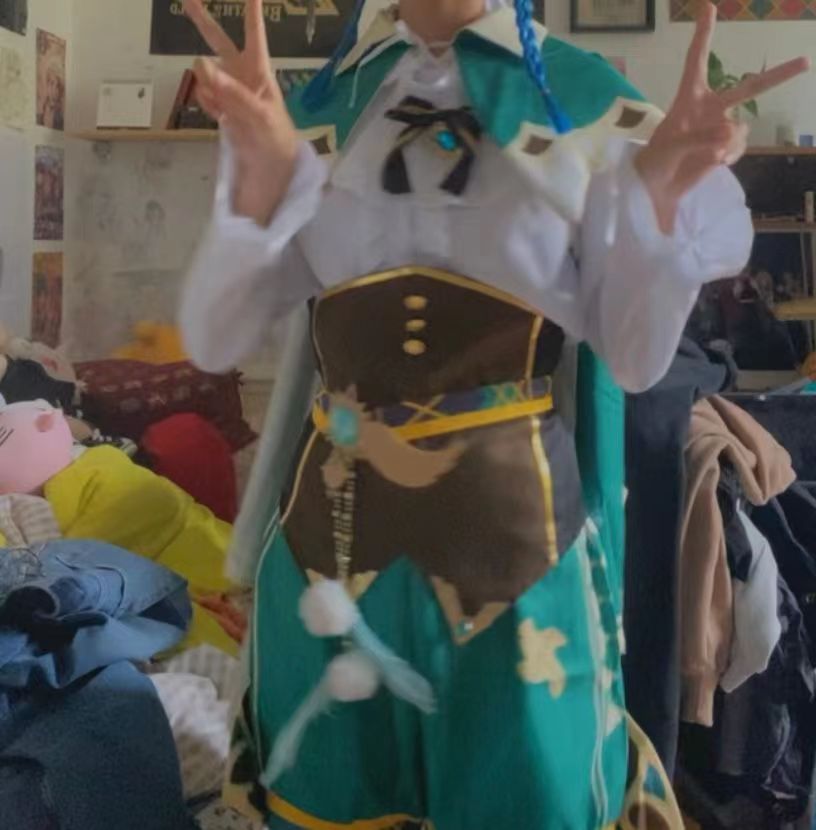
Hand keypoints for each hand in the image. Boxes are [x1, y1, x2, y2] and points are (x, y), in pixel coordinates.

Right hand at [182, 0, 299, 224]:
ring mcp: (229, 92)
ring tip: (227, 112)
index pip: (254, 34)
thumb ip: (231, 91)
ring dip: (209, 87)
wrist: (272, 171)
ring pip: (206, 75)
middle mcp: (242, 76)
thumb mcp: (259, 115)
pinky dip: (208, 105)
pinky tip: (222, 119)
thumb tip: (200, 64)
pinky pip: (204, 97)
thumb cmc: (275, 140)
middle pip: (219, 41)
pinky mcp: (221, 109)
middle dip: (202, 20)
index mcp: (259, 72)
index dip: (251, 11)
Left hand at [635, 2, 809, 233]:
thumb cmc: (655, 161)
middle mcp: (710, 109)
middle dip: (778, 75)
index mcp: (689, 99)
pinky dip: (729, 155)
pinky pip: (739, 146)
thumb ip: (700, 138)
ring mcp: (721, 127)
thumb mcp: (670, 147)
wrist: (657, 188)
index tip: (708, 7)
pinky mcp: (726, 147)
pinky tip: (714, 162)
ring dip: (727, 144)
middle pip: (749, 88)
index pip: (696, 63)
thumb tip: (730, 132)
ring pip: (741, 130)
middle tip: (806, 61)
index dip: (703, 36)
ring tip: (707, 155)